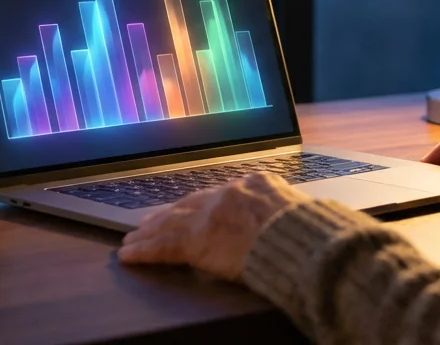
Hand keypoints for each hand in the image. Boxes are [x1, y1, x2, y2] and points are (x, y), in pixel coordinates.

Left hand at [118, 172, 310, 280]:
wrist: (299, 239)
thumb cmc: (309, 232)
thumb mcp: (300, 209)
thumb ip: (283, 209)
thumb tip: (289, 216)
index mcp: (255, 183)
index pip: (218, 194)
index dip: (198, 203)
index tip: (188, 208)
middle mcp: (228, 194)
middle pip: (188, 204)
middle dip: (167, 214)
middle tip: (148, 221)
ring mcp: (210, 215)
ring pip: (170, 224)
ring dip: (148, 232)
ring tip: (132, 239)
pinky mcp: (197, 240)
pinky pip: (162, 246)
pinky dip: (144, 251)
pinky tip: (130, 255)